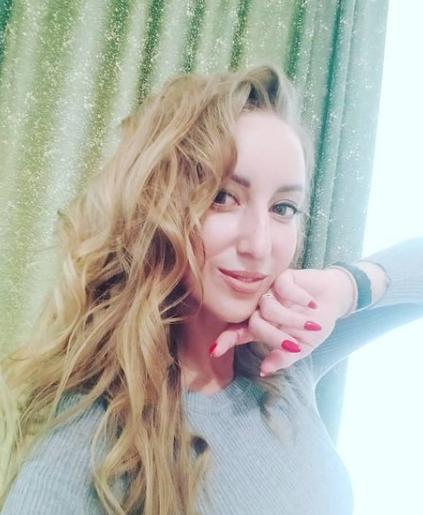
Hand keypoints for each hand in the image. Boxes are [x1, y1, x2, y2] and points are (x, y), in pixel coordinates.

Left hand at [211, 267, 355, 375]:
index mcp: (263, 327)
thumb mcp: (303, 347)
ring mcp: (271, 293)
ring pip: (268, 308)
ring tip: (312, 324)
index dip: (226, 341)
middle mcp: (262, 310)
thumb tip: (264, 370)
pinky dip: (300, 299)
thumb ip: (284, 357)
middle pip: (255, 324)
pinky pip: (282, 289)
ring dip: (293, 320)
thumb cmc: (316, 325)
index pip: (238, 333)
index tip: (214, 351)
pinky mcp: (282, 278)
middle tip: (294, 345)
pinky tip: (311, 304)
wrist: (335, 299)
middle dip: (274, 337)